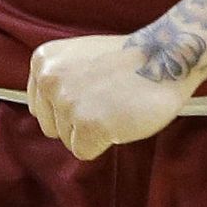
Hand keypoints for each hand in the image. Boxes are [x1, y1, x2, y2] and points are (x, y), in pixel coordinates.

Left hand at [27, 34, 198, 160]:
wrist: (165, 55)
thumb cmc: (126, 60)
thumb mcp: (76, 58)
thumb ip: (56, 81)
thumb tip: (46, 117)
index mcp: (44, 60)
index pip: (41, 107)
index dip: (69, 106)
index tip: (93, 90)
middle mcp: (49, 78)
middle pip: (53, 127)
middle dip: (78, 120)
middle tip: (107, 98)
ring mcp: (67, 101)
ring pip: (69, 140)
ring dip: (93, 129)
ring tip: (115, 103)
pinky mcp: (87, 125)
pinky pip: (84, 151)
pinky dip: (104, 141)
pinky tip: (119, 117)